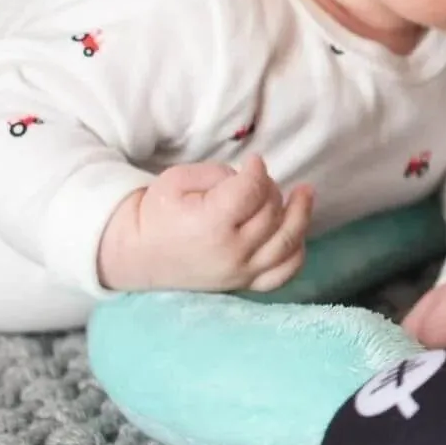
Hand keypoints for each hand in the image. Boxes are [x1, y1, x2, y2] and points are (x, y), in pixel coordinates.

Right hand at [97, 155, 314, 292]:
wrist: (140, 256)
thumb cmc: (157, 214)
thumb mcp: (176, 180)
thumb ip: (217, 173)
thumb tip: (250, 176)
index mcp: (211, 225)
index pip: (253, 191)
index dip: (258, 170)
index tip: (253, 160)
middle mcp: (232, 253)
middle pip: (272, 212)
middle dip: (270, 188)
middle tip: (258, 179)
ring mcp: (242, 272)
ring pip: (288, 241)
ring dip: (300, 213)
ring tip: (305, 192)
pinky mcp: (246, 283)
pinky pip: (285, 272)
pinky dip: (298, 251)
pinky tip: (297, 230)